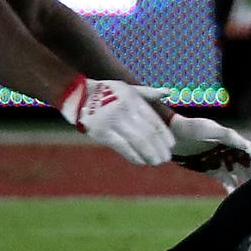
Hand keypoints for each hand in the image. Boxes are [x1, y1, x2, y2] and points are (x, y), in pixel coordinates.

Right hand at [57, 76, 174, 165]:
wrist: (78, 95)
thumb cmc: (107, 92)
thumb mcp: (128, 88)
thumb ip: (148, 93)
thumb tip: (168, 92)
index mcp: (133, 99)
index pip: (154, 120)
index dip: (164, 135)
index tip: (172, 145)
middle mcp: (125, 109)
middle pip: (148, 133)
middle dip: (159, 148)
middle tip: (166, 158)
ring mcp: (113, 121)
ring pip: (137, 141)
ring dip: (149, 154)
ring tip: (156, 162)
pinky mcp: (102, 132)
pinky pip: (122, 147)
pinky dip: (134, 156)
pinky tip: (141, 162)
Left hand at [165, 113, 250, 191]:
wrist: (171, 134)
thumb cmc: (190, 128)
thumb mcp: (208, 130)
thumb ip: (228, 136)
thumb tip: (249, 144)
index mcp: (231, 140)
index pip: (249, 154)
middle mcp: (228, 150)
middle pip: (246, 166)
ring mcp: (220, 160)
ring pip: (238, 174)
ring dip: (245, 184)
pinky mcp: (211, 168)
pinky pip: (225, 179)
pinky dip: (231, 188)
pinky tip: (235, 198)